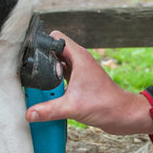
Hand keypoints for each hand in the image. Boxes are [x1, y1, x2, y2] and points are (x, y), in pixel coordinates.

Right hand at [25, 31, 152, 135]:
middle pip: (53, 51)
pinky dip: (54, 83)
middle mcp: (79, 61)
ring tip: (41, 86)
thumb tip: (29, 113)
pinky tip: (50, 94)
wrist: (122, 115)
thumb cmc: (106, 105)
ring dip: (48, 74)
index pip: (55, 37)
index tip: (31, 57)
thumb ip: (49, 110)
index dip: (41, 43)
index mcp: (79, 57)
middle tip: (34, 76)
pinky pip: (62, 76)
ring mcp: (80, 71)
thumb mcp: (72, 107)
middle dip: (42, 62)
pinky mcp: (80, 82)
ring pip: (57, 64)